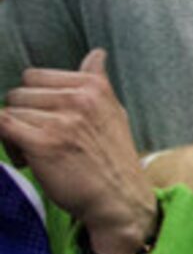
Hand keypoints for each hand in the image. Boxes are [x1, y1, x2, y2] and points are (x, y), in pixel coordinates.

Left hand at [0, 52, 158, 253]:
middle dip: (22, 116)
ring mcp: (61, 120)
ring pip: (9, 111)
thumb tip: (97, 53)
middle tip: (40, 140)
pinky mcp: (43, 143)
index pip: (34, 76)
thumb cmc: (112, 159)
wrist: (119, 199)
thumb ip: (97, 82)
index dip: (33, 99)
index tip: (47, 119)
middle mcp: (78, 99)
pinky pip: (2, 126)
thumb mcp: (113, 113)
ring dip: (14, 134)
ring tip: (36, 153)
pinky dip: (5, 139)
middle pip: (18, 93)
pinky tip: (24, 156)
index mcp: (93, 87)